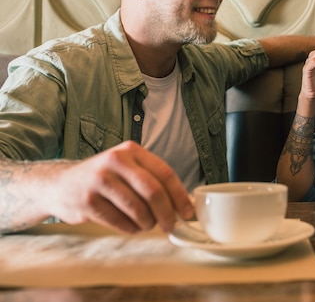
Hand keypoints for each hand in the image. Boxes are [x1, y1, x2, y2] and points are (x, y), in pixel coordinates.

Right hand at [45, 141, 193, 233]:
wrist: (60, 184)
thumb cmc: (103, 178)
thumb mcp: (127, 167)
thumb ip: (152, 180)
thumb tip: (183, 204)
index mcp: (131, 151)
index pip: (164, 173)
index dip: (180, 195)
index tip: (188, 212)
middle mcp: (115, 161)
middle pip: (153, 191)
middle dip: (167, 213)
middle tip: (171, 225)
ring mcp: (99, 181)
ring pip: (137, 209)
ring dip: (148, 223)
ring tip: (148, 225)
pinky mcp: (87, 202)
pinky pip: (119, 221)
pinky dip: (131, 228)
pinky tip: (132, 227)